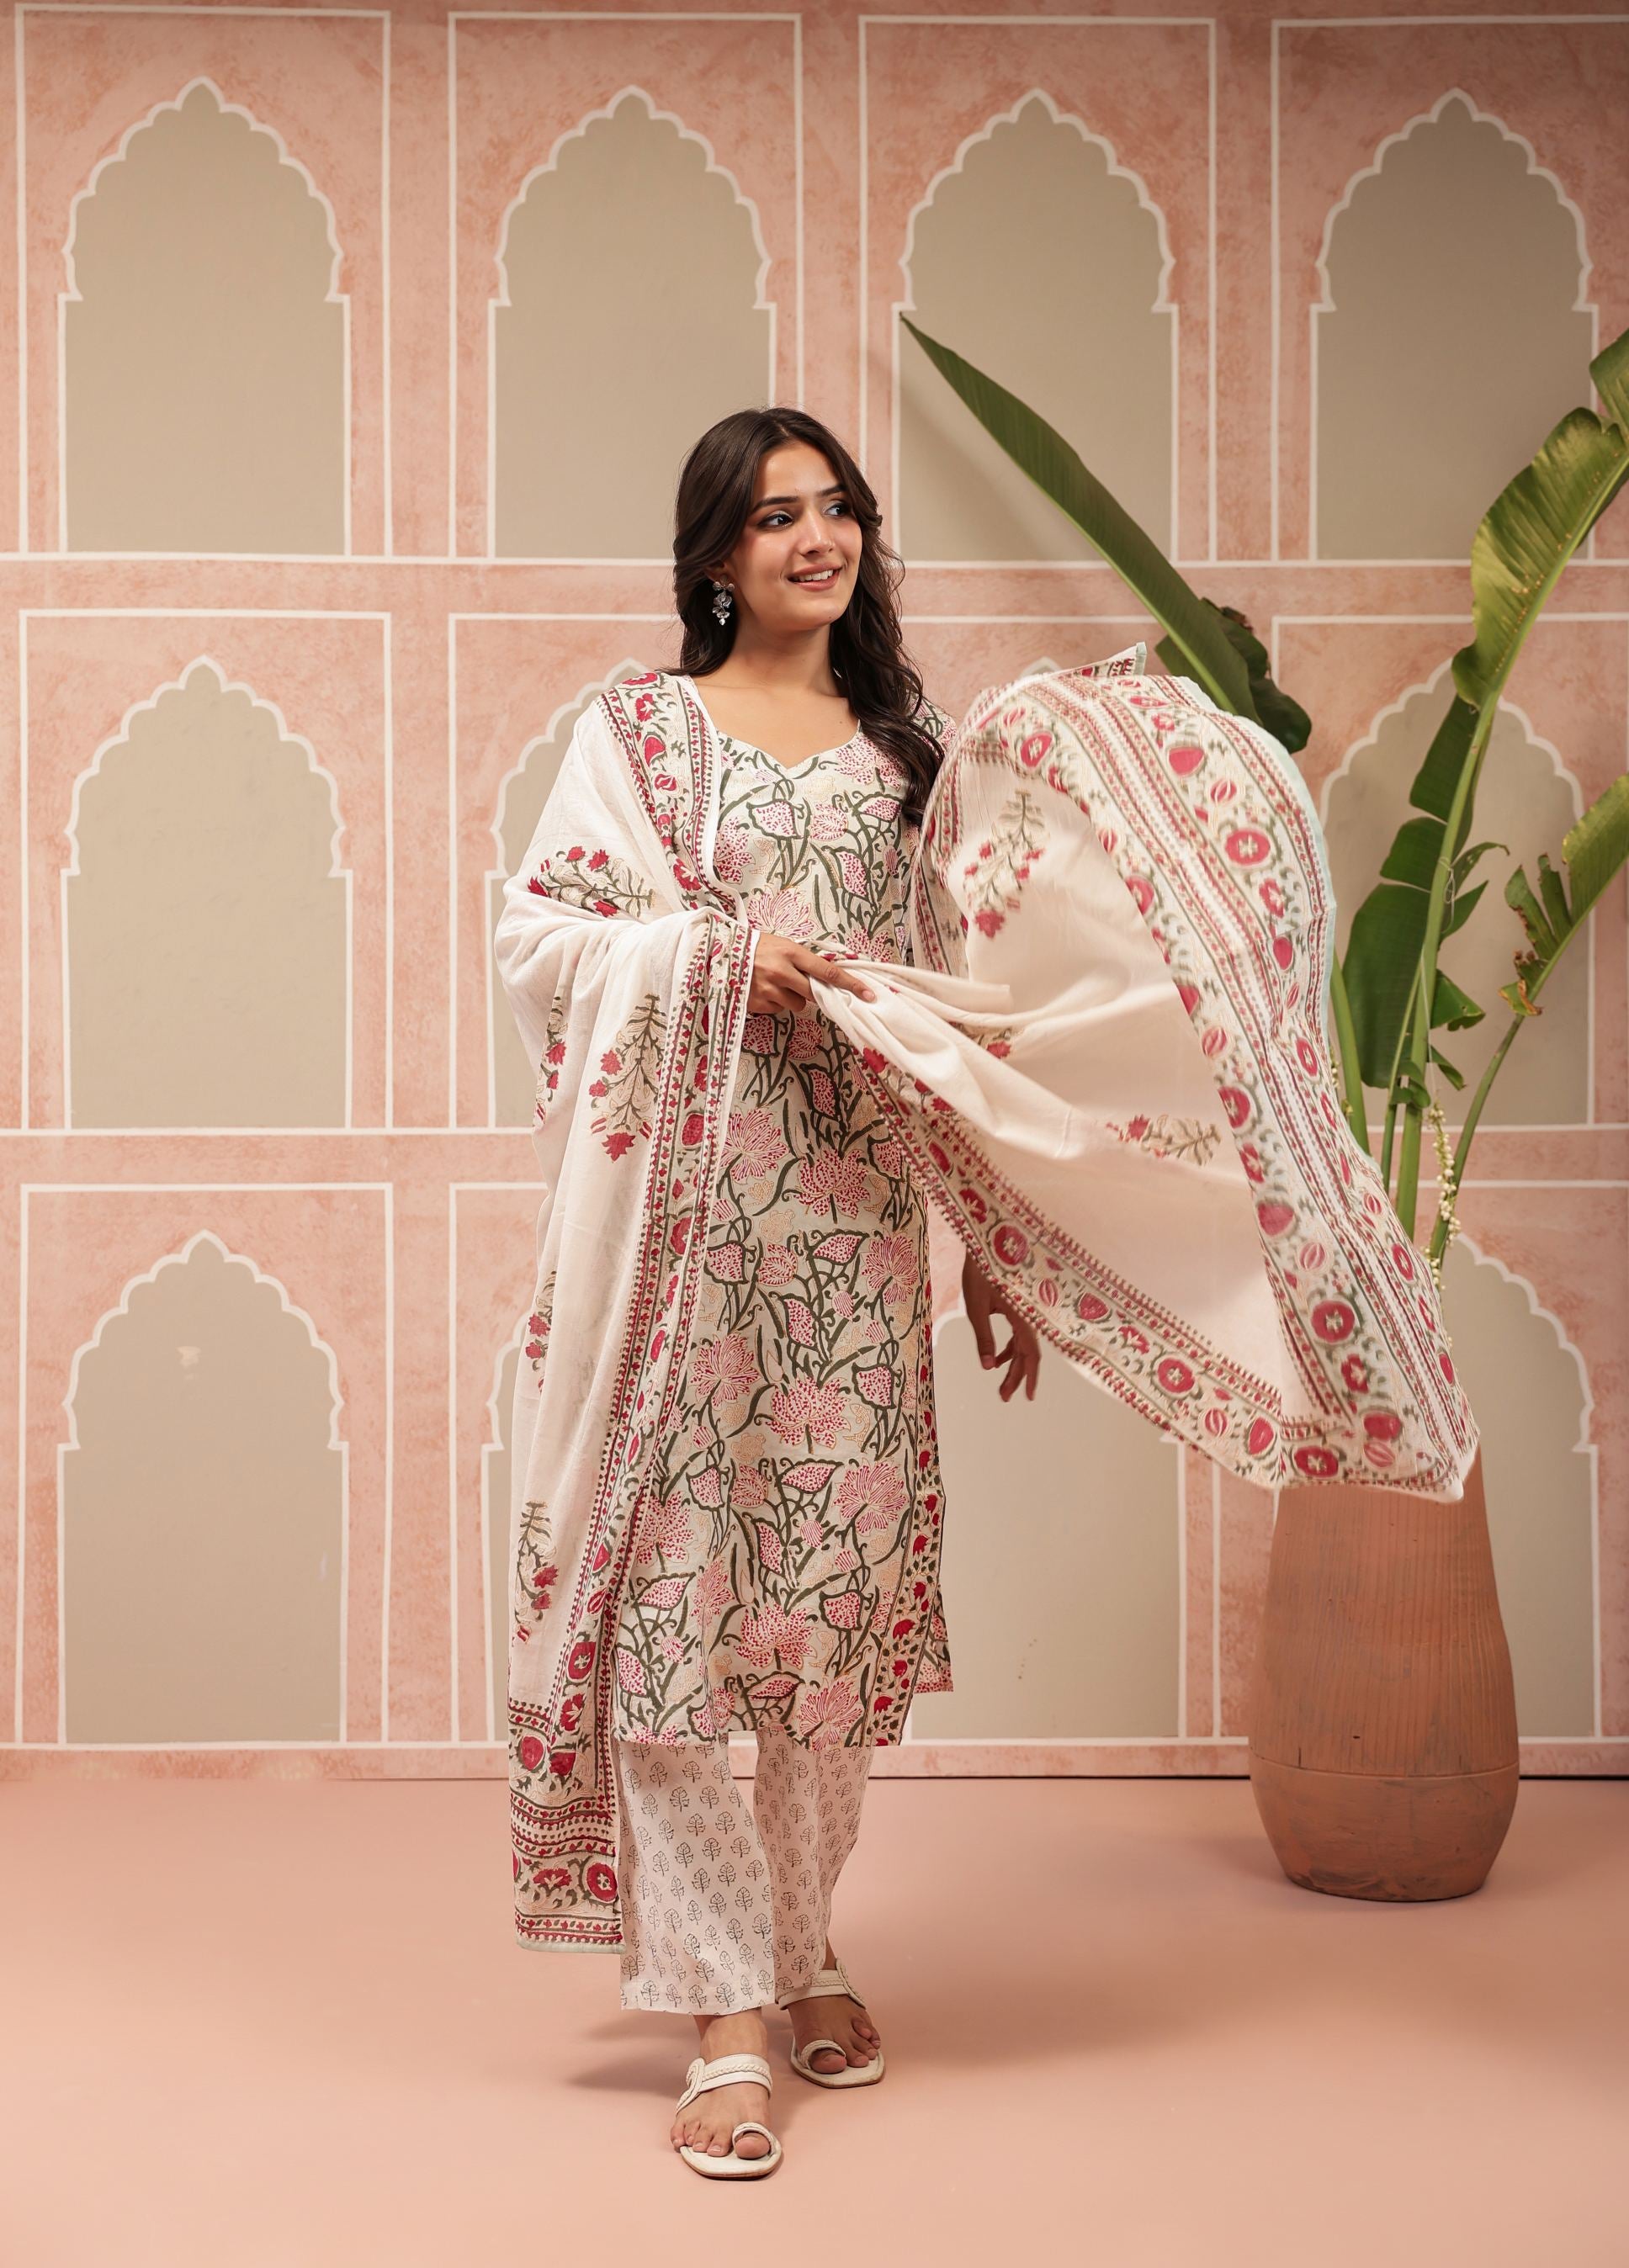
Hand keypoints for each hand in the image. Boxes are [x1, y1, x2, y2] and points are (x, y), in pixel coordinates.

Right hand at [747, 931, 877, 1015]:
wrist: (719, 952)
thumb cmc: (754, 946)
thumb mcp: (781, 945)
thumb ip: (803, 959)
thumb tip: (828, 974)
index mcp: (791, 952)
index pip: (828, 971)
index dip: (850, 984)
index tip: (867, 994)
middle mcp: (781, 972)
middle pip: (814, 993)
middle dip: (812, 991)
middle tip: (798, 981)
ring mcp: (769, 990)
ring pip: (797, 1004)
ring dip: (791, 997)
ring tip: (773, 983)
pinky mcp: (758, 1003)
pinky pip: (778, 1009)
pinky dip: (775, 1002)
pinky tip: (762, 989)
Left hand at [962, 1250, 1040, 1401]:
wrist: (987, 1242)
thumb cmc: (981, 1271)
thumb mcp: (976, 1306)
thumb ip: (984, 1337)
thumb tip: (987, 1367)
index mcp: (1023, 1315)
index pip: (1030, 1354)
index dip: (1029, 1377)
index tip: (1027, 1397)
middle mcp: (1029, 1315)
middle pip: (1026, 1353)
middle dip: (1016, 1376)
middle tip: (1004, 1397)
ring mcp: (1024, 1310)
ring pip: (1022, 1344)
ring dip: (1012, 1364)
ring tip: (999, 1383)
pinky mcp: (1017, 1306)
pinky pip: (1017, 1333)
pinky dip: (1008, 1348)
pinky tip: (995, 1358)